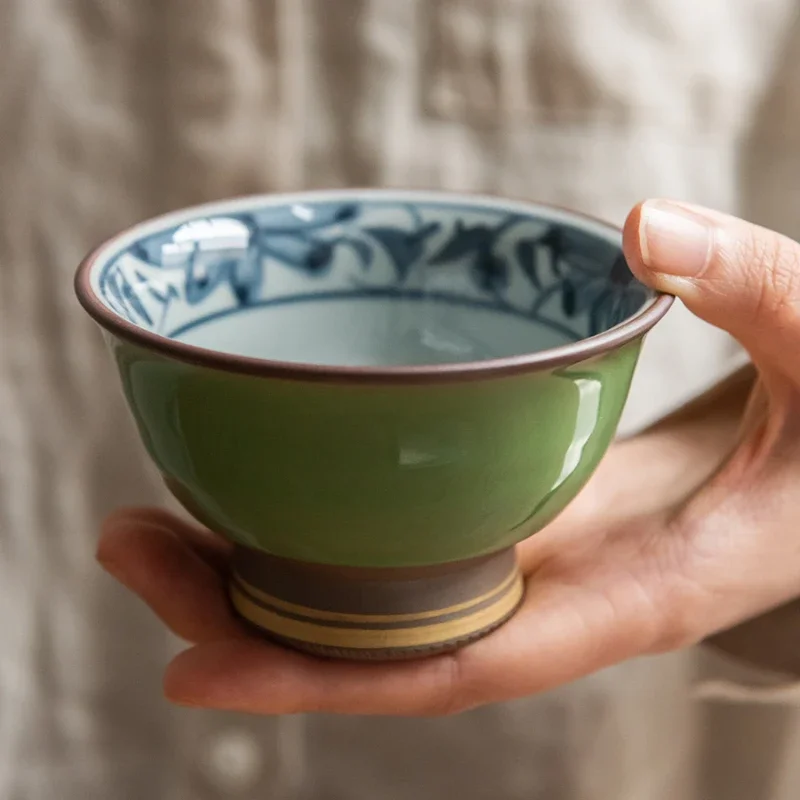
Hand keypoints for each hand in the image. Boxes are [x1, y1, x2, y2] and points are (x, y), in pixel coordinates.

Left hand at [98, 200, 799, 714]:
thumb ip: (752, 286)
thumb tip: (644, 226)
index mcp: (634, 588)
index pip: (464, 658)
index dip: (334, 674)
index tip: (197, 670)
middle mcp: (562, 592)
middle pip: (390, 636)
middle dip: (250, 618)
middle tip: (125, 546)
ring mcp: (533, 558)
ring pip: (386, 595)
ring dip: (264, 572)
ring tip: (147, 523)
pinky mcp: (520, 514)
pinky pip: (409, 545)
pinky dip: (324, 530)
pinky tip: (252, 492)